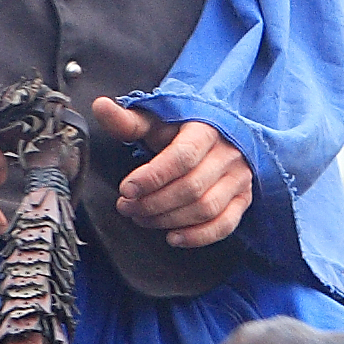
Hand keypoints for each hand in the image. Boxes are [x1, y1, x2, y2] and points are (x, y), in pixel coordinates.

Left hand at [87, 97, 253, 249]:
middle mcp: (228, 153)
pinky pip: (225, 224)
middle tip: (127, 207)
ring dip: (168, 219)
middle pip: (191, 187)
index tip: (127, 189)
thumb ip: (128, 121)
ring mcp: (239, 178)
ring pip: (205, 208)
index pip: (183, 157)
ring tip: (142, 218)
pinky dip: (198, 236)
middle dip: (153, 203)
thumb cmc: (182, 129)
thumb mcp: (156, 122)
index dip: (152, 177)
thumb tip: (100, 106)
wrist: (219, 133)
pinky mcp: (243, 198)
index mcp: (206, 129)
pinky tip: (173, 236)